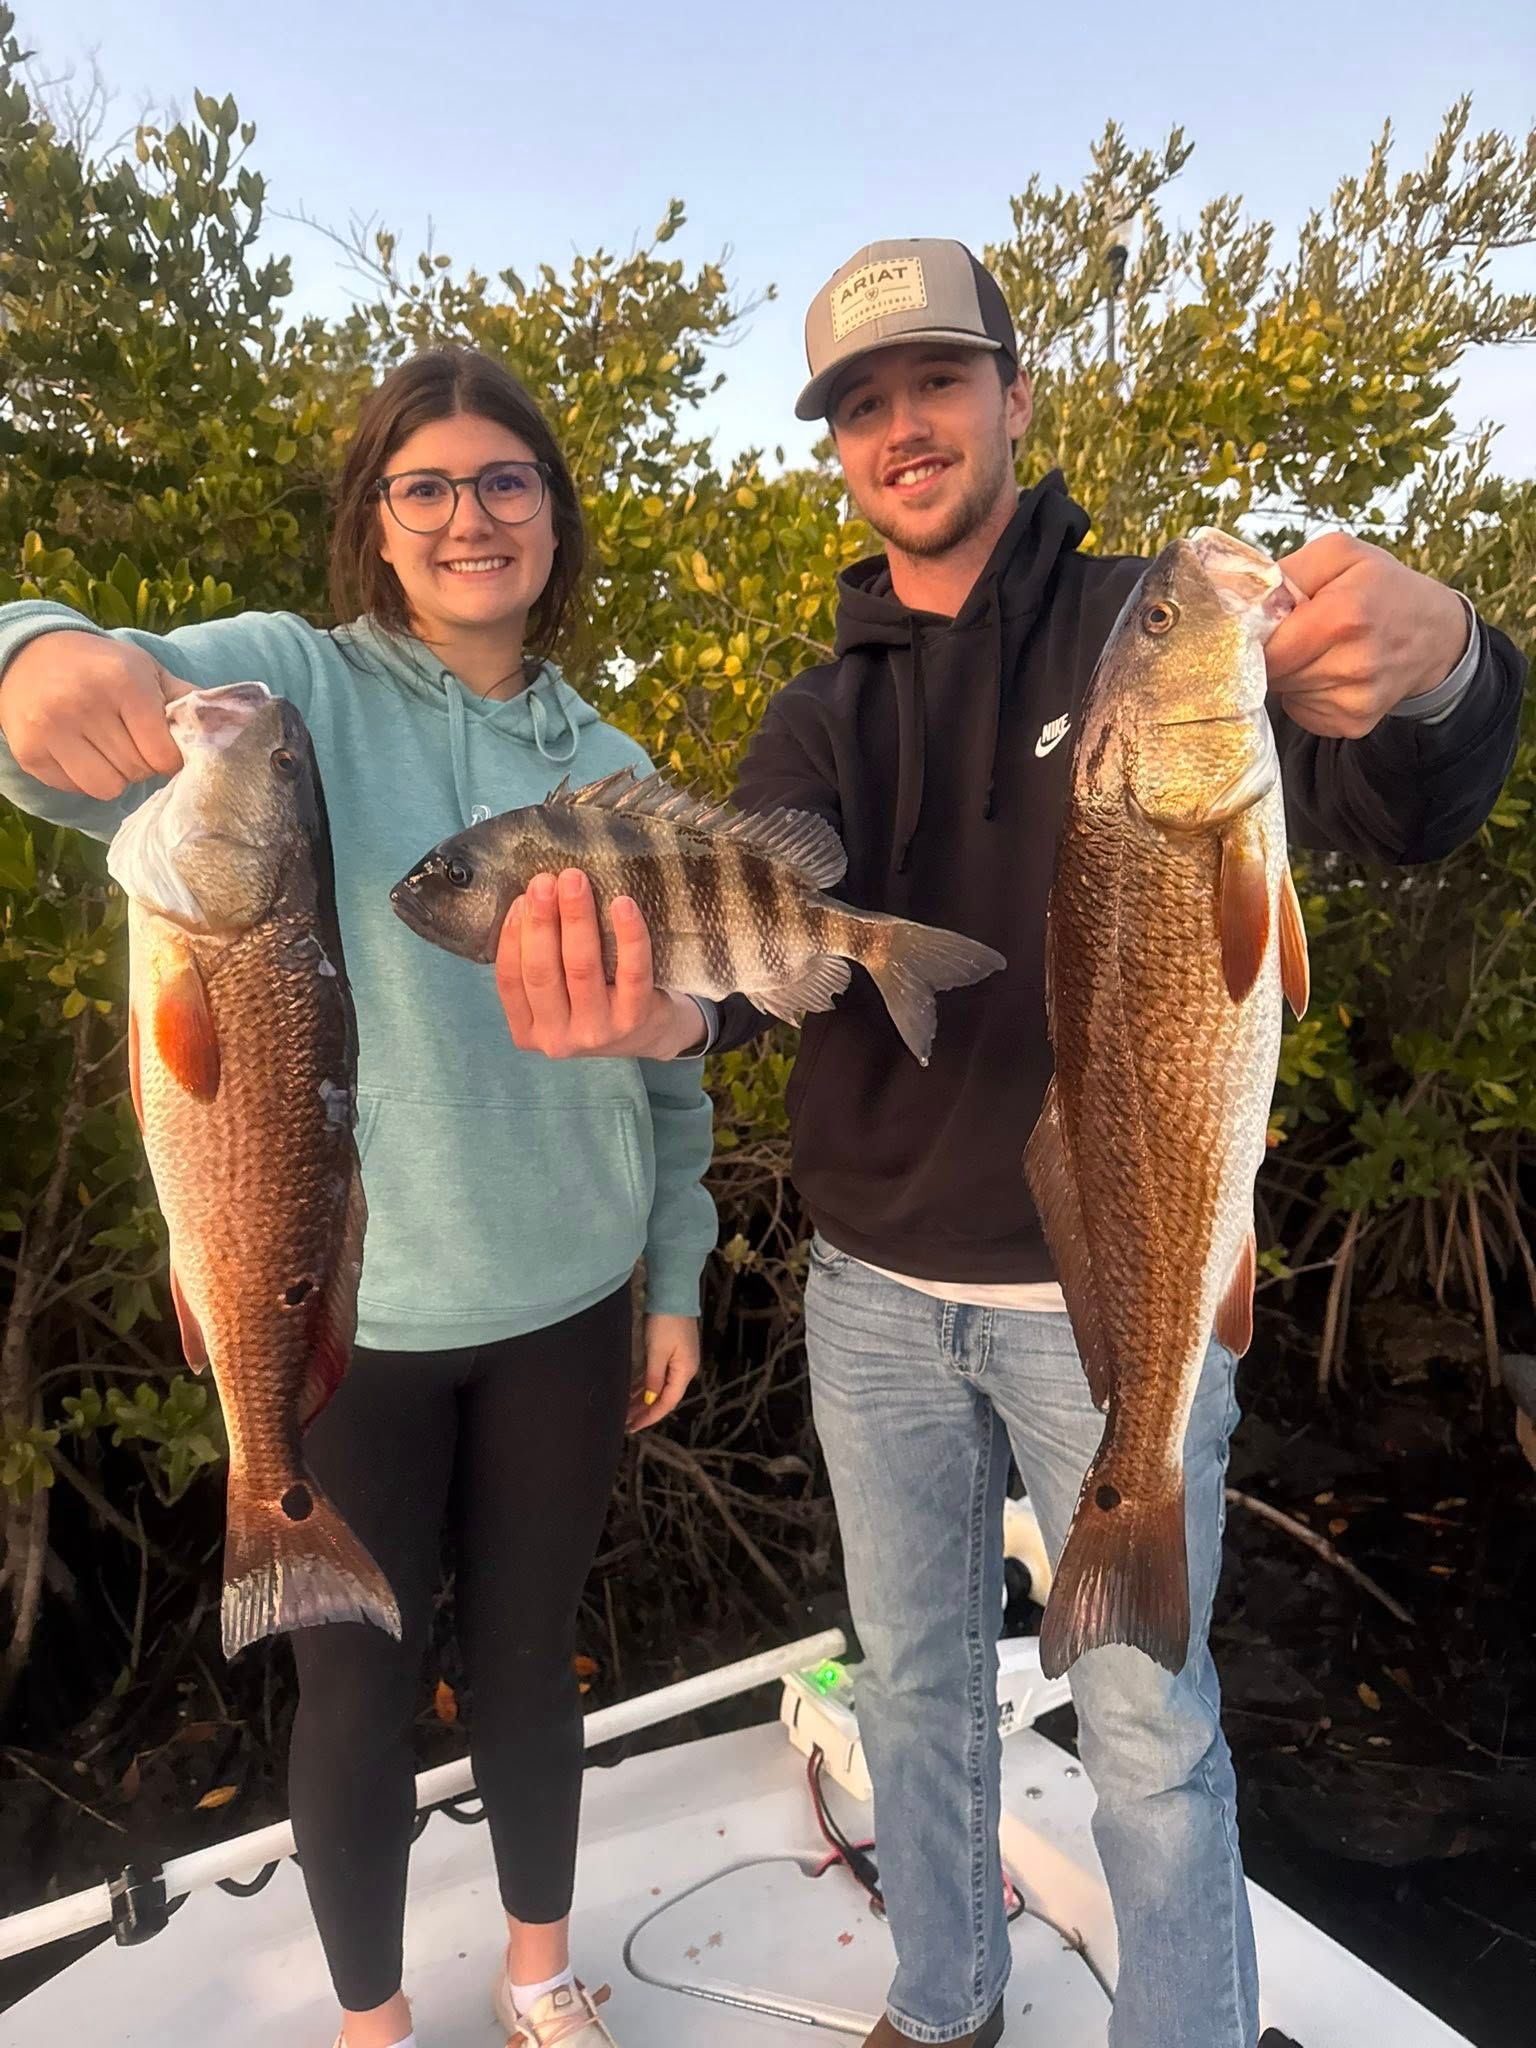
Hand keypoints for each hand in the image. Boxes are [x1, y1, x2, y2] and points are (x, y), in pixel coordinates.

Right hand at [0, 632, 190, 797]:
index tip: (162, 745)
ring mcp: (50, 729)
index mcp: (122, 682)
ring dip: (114, 776)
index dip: (169, 757)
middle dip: (142, 763)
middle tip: (129, 740)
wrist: (31, 654)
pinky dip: (83, 778)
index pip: (162, 754)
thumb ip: (187, 700)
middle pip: (136, 771)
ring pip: (107, 788)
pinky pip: (76, 789)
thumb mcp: (146, 671)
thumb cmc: (103, 668)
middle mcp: (83, 703)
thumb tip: (232, 726)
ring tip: (106, 748)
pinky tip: (78, 750)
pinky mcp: (29, 752)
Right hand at [494, 867, 704, 1060]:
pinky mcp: (634, 1019)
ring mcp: (596, 1031)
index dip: (512, 935)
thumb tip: (531, 899)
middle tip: (545, 881)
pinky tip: (622, 905)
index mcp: (527, 1030)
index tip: (520, 898)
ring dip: (576, 919)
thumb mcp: (557, 995)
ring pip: (582, 968)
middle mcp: (557, 1038)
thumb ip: (542, 961)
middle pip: (542, 972)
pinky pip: (631, 971)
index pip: (510, 979)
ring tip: (574, 883)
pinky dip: (627, 935)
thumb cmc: (596, 1002)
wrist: (650, 1034)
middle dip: (541, 921)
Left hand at [628, 1314, 699, 1431]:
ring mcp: (678, 1360)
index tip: (633, 1426)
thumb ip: (654, 1378)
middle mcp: (684, 1369)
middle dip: (645, 1410)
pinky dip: (645, 1385)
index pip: (667, 1402)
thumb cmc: (666, 1322)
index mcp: (685, 1371)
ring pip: (659, 1387)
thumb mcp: (657, 1352)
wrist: (673, 1295)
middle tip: (626, 1422)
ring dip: (643, 1399)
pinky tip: (632, 1392)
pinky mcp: (671, 1352)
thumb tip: (651, 1400)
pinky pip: (657, 1375)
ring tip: (626, 1411)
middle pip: (664, 1396)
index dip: (651, 1416)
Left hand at [1264, 532, 1469, 739]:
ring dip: (1290, 673)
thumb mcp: (1340, 555)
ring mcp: (1354, 700)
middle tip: (1296, 633)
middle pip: (1273, 673)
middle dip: (1274, 653)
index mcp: (1342, 616)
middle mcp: (1351, 664)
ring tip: (1319, 650)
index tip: (1259, 626)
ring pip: (1285, 693)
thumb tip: (1244, 601)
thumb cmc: (1382, 587)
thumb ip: (1288, 571)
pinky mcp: (1353, 724)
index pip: (1266, 647)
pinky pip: (1302, 712)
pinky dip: (1305, 694)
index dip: (1253, 637)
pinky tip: (1330, 672)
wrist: (1435, 634)